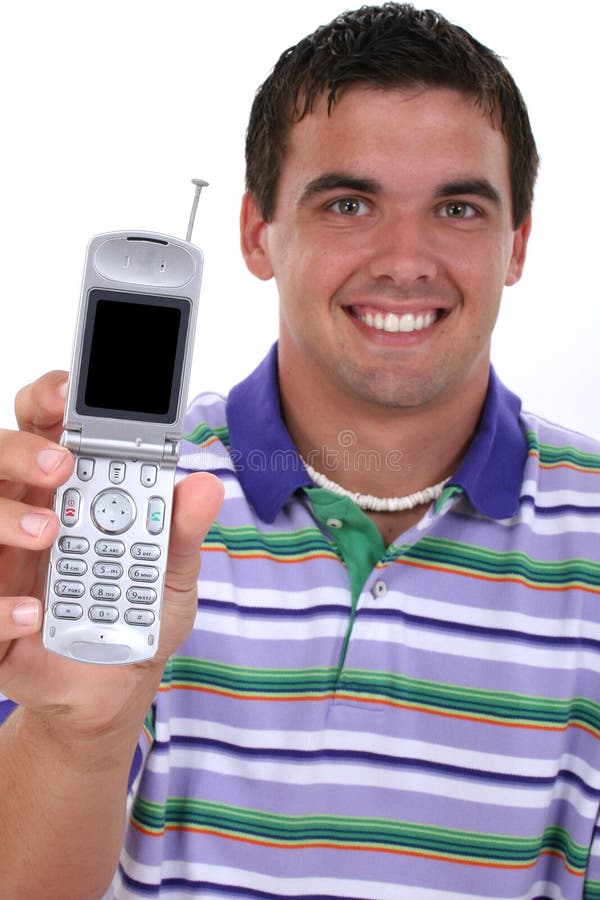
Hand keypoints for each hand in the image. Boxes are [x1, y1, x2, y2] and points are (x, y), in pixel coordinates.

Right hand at [0, 371, 222, 735]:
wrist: (115, 688)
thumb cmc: (140, 616)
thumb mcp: (173, 575)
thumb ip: (183, 532)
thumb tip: (205, 484)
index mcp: (70, 493)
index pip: (46, 429)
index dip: (49, 400)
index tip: (69, 392)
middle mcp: (28, 515)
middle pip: (1, 456)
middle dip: (24, 448)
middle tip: (62, 463)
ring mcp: (4, 562)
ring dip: (6, 515)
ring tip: (50, 534)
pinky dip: (3, 606)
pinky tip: (34, 615)